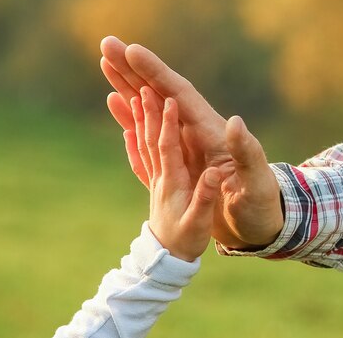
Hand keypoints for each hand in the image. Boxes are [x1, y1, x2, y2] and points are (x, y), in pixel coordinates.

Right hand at [102, 37, 282, 249]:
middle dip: (133, 70)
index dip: (156, 72)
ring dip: (127, 86)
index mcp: (211, 132)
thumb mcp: (258, 180)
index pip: (180, 94)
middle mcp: (196, 132)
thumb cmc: (262, 204)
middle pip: (161, 92)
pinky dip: (130, 116)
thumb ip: (247, 152)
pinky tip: (116, 102)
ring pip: (151, 107)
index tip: (131, 50)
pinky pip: (147, 132)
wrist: (259, 223)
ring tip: (105, 64)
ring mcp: (186, 144)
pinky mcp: (178, 159)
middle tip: (106, 44)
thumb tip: (234, 122)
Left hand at [126, 86, 220, 260]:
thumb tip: (214, 174)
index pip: (167, 147)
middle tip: (140, 83)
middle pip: (149, 139)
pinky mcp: (155, 184)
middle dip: (146, 110)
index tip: (166, 98)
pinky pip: (140, 157)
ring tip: (130, 94)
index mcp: (173, 182)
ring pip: (142, 143)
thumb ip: (206, 197)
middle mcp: (160, 177)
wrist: (166, 260)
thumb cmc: (186, 241)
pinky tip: (128, 129)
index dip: (166, 123)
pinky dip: (133, 140)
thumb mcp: (200, 222)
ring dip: (138, 118)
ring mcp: (155, 180)